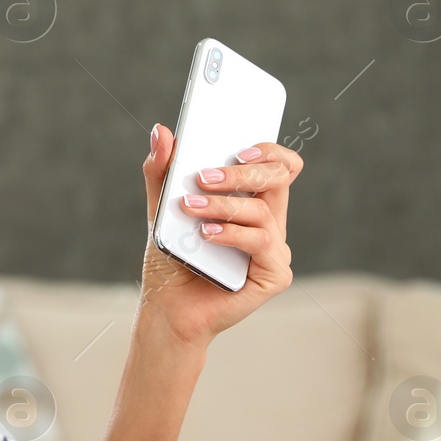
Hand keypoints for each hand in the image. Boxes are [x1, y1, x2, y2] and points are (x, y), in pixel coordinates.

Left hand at [137, 124, 300, 346]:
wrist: (166, 308)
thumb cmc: (172, 260)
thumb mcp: (162, 209)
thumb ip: (162, 172)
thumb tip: (162, 131)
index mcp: (252, 202)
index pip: (279, 165)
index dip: (269, 150)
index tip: (238, 148)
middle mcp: (269, 223)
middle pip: (278, 179)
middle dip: (241, 173)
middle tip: (202, 176)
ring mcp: (275, 249)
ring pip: (262, 211)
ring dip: (223, 205)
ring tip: (190, 208)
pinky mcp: (274, 275)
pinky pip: (260, 243)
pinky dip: (231, 234)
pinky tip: (206, 234)